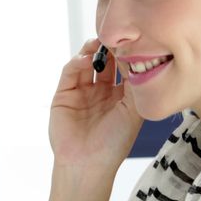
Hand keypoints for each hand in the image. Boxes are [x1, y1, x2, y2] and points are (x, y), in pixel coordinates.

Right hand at [48, 38, 141, 169]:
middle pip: (105, 61)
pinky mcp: (64, 93)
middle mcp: (101, 91)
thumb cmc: (114, 143)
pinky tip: (86, 58)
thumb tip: (136, 57)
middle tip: (116, 35)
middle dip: (110, 48)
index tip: (134, 40)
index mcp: (120, 96)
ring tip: (100, 43)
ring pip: (86, 62)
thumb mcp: (133, 112)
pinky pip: (70, 71)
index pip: (124, 68)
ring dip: (92, 50)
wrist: (88, 164)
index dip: (128, 54)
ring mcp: (81, 91)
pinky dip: (77, 61)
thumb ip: (135, 85)